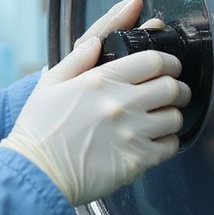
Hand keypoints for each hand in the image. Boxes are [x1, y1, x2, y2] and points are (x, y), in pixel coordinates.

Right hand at [2, 0, 190, 205]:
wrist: (36, 172)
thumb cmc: (39, 129)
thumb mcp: (51, 84)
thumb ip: (78, 58)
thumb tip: (98, 41)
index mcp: (101, 80)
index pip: (153, 60)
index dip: (167, 62)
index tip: (168, 67)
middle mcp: (121, 103)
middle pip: (171, 87)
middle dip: (177, 87)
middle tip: (172, 92)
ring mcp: (132, 133)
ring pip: (175, 117)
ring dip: (172, 115)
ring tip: (161, 118)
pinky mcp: (136, 160)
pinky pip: (170, 146)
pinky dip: (167, 142)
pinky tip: (154, 142)